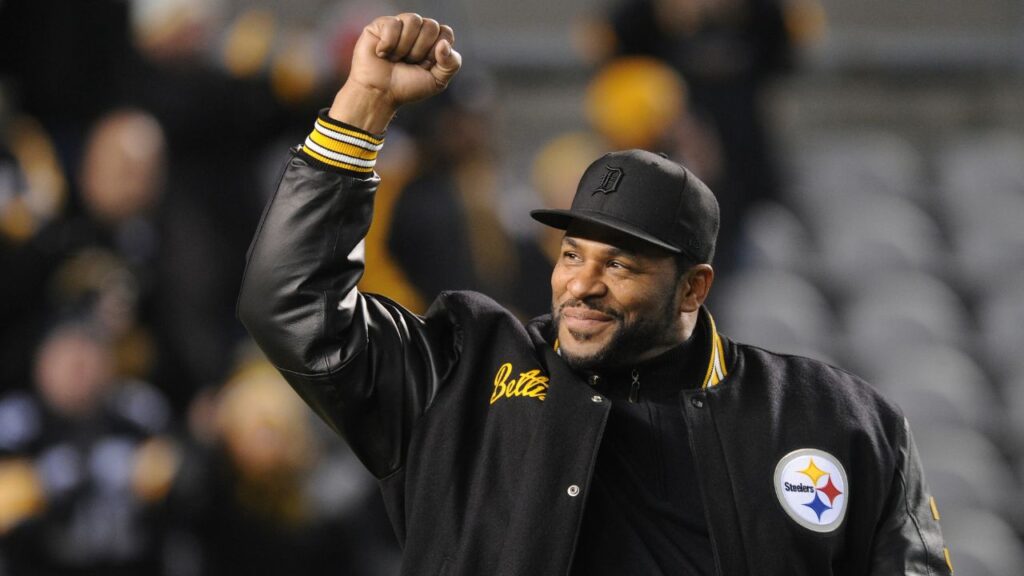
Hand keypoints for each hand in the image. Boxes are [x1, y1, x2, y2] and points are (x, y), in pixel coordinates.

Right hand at [329, 13, 461, 132]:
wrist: (379, 93)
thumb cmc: (407, 87)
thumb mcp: (437, 81)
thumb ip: (451, 64)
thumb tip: (444, 43)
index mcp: (433, 41)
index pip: (446, 32)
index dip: (437, 51)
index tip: (426, 65)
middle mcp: (418, 31)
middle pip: (431, 25)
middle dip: (420, 50)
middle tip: (408, 63)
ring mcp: (400, 25)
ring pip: (413, 20)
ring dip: (405, 47)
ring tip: (395, 58)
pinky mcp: (381, 24)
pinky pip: (393, 24)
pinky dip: (389, 43)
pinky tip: (382, 53)